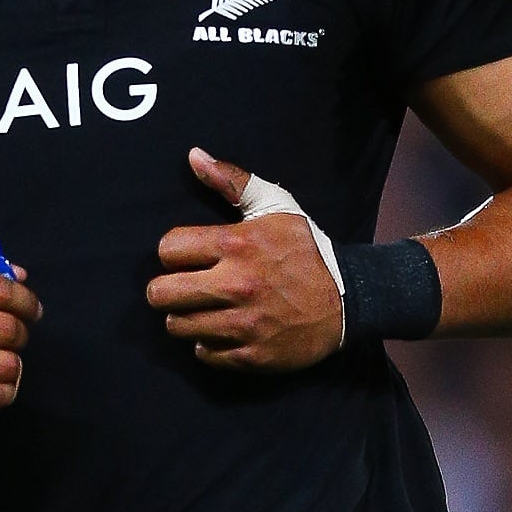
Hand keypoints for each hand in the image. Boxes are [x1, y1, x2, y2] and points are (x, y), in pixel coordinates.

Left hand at [146, 148, 342, 371]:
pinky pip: (203, 354)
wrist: (351, 299)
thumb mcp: (275, 205)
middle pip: (160, 293)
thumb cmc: (306, 249)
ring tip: (202, 308)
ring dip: (185, 317)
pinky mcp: (252, 355)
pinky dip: (207, 344)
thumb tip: (193, 156)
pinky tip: (222, 329)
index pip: (168, 249)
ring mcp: (244, 324)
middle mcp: (237, 286)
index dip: (173, 251)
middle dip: (165, 288)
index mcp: (237, 245)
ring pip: (177, 326)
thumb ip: (231, 180)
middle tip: (182, 286)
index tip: (188, 255)